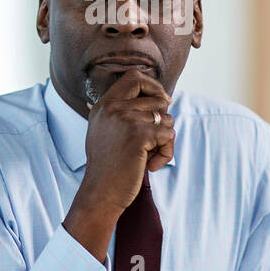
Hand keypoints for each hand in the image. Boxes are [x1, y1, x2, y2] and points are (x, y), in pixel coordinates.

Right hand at [76, 68, 174, 214]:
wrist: (100, 193)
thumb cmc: (108, 167)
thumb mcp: (107, 132)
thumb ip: (125, 112)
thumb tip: (163, 99)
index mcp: (104, 105)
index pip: (134, 76)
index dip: (154, 86)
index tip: (163, 101)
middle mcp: (113, 107)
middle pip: (158, 99)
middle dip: (164, 119)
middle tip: (154, 140)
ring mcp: (125, 119)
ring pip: (167, 118)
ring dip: (164, 141)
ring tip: (148, 157)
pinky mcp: (139, 134)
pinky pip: (169, 135)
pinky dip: (166, 153)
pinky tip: (150, 166)